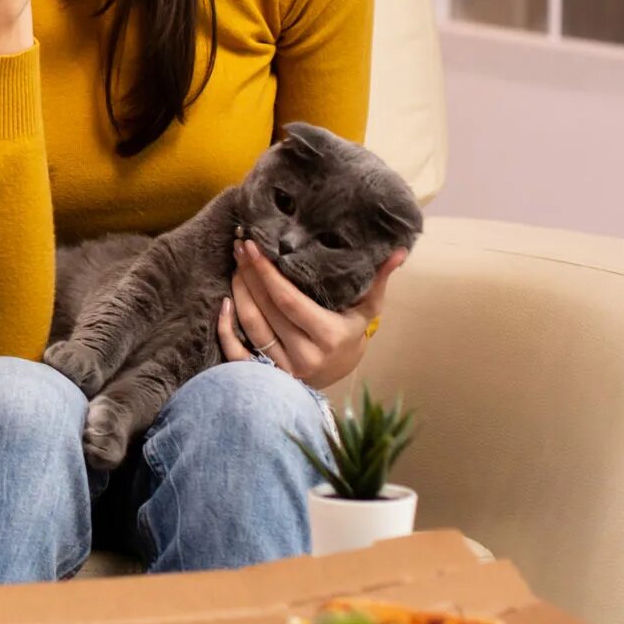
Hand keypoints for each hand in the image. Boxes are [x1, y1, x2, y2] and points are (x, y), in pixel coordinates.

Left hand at [218, 241, 405, 387]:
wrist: (339, 374)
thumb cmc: (350, 335)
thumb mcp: (365, 310)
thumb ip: (378, 281)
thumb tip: (399, 251)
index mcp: (328, 336)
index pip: (288, 301)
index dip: (267, 274)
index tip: (253, 247)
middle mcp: (304, 355)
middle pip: (266, 310)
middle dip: (249, 276)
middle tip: (240, 249)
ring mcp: (283, 368)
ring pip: (251, 327)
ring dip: (238, 294)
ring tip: (235, 267)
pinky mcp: (265, 376)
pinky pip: (238, 353)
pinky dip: (227, 329)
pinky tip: (224, 304)